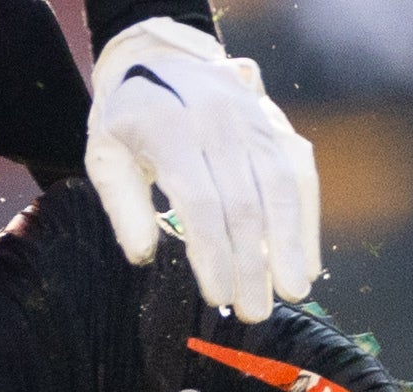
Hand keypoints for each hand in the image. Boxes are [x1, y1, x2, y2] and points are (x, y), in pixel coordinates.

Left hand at [83, 20, 317, 314]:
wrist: (163, 57)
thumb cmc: (130, 119)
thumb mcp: (106, 155)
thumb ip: (123, 205)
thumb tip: (144, 257)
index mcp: (171, 130)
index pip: (200, 203)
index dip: (213, 254)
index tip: (219, 296)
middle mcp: (220, 122)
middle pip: (244, 203)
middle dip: (253, 263)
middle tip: (253, 312)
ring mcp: (254, 121)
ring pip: (281, 187)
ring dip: (289, 244)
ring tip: (292, 292)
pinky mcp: (275, 125)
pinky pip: (300, 173)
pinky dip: (307, 218)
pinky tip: (306, 260)